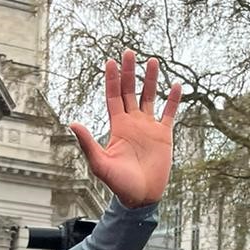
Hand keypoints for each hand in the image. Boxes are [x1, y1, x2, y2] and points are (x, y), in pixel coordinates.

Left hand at [68, 52, 181, 208]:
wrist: (140, 197)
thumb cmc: (118, 184)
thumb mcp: (100, 163)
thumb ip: (88, 142)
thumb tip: (72, 123)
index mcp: (117, 127)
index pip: (114, 97)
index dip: (112, 80)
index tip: (110, 62)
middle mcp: (133, 123)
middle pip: (130, 91)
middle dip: (129, 72)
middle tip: (128, 52)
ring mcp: (149, 127)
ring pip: (150, 97)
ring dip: (151, 80)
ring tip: (153, 60)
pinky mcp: (164, 135)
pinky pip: (170, 113)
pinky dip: (174, 100)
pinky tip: (176, 86)